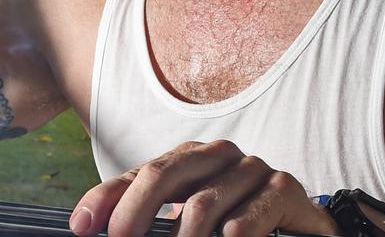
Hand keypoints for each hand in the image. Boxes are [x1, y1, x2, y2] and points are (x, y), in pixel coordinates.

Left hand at [68, 140, 337, 236]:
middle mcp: (218, 156)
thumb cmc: (240, 225)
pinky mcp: (285, 188)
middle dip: (133, 211)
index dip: (104, 199)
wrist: (304, 228)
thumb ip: (152, 223)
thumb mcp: (190, 224)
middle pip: (164, 175)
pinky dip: (235, 232)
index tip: (81, 227)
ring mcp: (252, 168)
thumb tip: (99, 232)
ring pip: (204, 201)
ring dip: (184, 236)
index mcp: (189, 160)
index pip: (138, 175)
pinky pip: (252, 212)